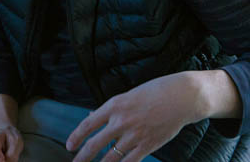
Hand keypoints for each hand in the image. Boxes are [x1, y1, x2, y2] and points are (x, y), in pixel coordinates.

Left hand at [67, 72, 212, 161]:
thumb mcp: (126, 96)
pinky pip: (130, 161)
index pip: (88, 124)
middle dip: (83, 157)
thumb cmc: (152, 93)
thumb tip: (92, 116)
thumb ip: (110, 109)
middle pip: (95, 144)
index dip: (76, 136)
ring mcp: (134, 135)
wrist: (180, 97)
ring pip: (111, 156)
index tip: (69, 146)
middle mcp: (121, 121)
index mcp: (114, 106)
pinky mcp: (148, 145)